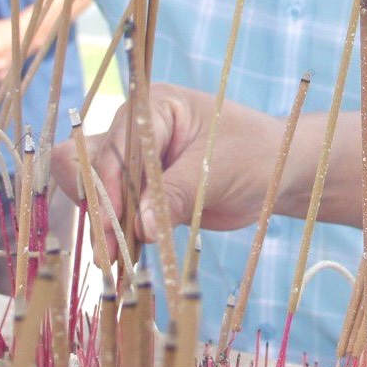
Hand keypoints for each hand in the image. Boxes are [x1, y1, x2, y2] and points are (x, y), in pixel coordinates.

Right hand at [53, 85, 283, 256]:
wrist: (278, 174)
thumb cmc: (254, 155)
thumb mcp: (216, 170)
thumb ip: (175, 195)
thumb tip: (141, 227)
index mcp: (152, 108)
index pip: (114, 145)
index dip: (108, 184)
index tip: (113, 222)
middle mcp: (136, 132)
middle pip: (88, 163)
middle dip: (97, 205)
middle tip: (109, 247)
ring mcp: (136, 163)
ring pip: (93, 189)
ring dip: (102, 222)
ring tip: (113, 257)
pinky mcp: (142, 193)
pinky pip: (115, 211)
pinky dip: (115, 232)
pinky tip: (120, 257)